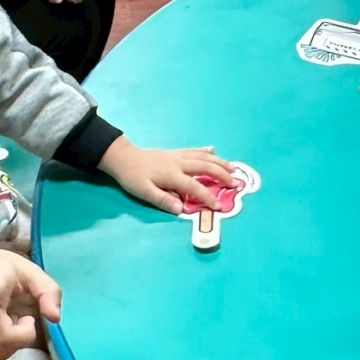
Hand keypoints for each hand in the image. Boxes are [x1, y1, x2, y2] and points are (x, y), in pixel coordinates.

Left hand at [98, 138, 240, 213]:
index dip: (208, 197)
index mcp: (172, 174)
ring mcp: (178, 156)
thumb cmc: (133, 177)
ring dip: (220, 162)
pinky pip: (194, 150)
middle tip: (236, 184)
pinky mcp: (175, 153)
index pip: (195, 186)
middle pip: (206, 167)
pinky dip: (205, 151)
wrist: (123, 158)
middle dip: (222, 175)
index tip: (219, 207)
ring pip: (204, 157)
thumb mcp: (144, 192)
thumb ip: (163, 200)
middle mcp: (179, 163)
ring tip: (233, 168)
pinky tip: (213, 151)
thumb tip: (181, 209)